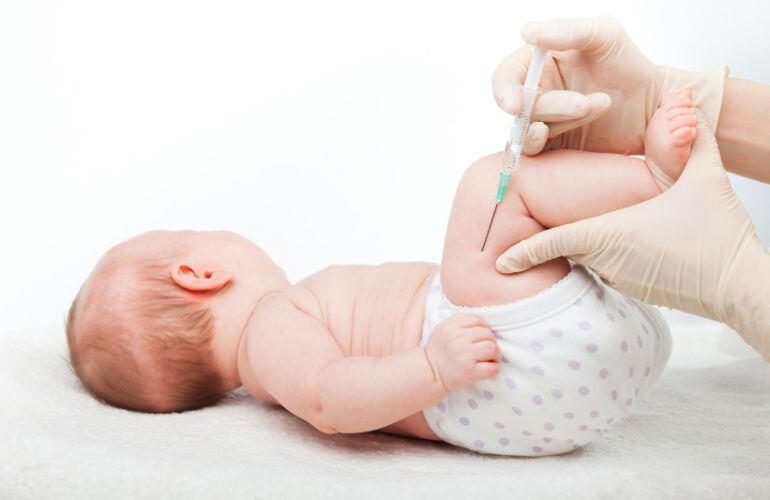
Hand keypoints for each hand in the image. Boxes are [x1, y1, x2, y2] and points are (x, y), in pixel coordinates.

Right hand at [425, 314, 500, 391]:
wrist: (430, 373)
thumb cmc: (440, 350)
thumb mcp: (443, 329)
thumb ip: (460, 322)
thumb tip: (486, 326)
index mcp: (450, 326)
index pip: (477, 319)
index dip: (484, 327)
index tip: (481, 336)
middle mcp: (457, 339)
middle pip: (487, 334)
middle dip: (490, 341)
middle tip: (485, 349)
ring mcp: (464, 355)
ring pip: (492, 348)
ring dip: (495, 354)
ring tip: (489, 358)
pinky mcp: (469, 372)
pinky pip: (492, 367)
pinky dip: (494, 368)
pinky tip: (488, 368)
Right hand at [492, 16, 725, 155]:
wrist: (651, 105)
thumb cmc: (629, 65)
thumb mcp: (605, 35)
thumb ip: (568, 30)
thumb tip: (527, 32)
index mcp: (539, 62)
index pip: (506, 77)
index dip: (505, 91)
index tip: (516, 105)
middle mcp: (536, 91)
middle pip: (519, 106)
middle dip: (551, 105)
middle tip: (585, 102)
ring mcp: (543, 119)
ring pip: (530, 128)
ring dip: (563, 119)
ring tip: (600, 105)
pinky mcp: (552, 144)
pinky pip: (535, 149)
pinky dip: (544, 143)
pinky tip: (569, 132)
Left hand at [495, 122, 769, 360]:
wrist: (741, 287)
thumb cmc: (718, 237)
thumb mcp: (704, 179)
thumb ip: (688, 139)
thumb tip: (685, 103)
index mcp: (610, 235)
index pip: (552, 244)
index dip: (523, 253)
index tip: (499, 262)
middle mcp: (608, 261)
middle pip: (568, 247)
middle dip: (547, 241)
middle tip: (525, 233)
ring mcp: (623, 279)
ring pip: (589, 259)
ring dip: (582, 246)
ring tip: (581, 225)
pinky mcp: (639, 289)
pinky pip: (611, 269)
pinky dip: (606, 256)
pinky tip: (624, 240)